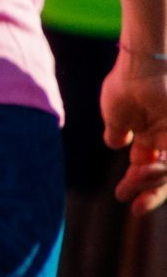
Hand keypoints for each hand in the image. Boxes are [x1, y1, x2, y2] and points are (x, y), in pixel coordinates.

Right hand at [102, 52, 166, 212]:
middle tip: (135, 209)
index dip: (137, 186)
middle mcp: (164, 138)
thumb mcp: (117, 117)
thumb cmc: (126, 85)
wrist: (140, 67)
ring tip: (133, 179)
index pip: (147, 168)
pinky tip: (144, 170)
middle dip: (150, 194)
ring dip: (151, 181)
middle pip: (163, 175)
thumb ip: (118, 133)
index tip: (122, 198)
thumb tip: (116, 144)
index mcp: (150, 136)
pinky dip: (162, 169)